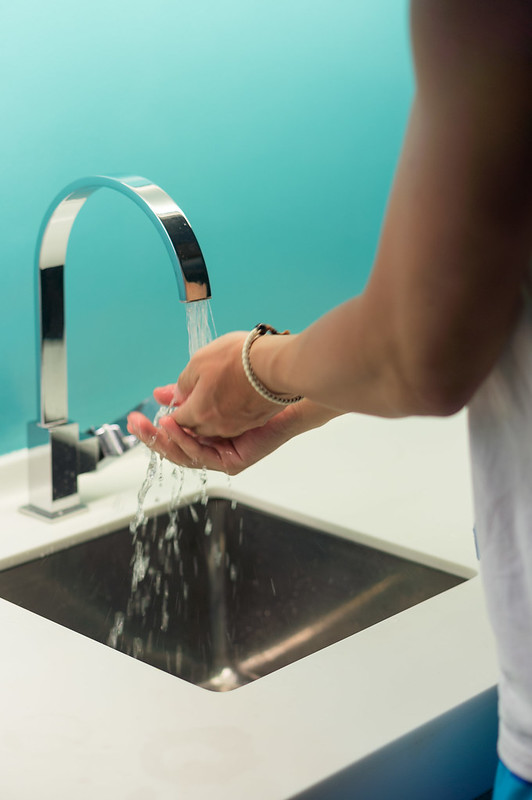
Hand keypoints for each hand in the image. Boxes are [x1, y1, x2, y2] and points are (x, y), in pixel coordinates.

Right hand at [127, 385, 307, 474]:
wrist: (281, 387)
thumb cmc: (250, 382)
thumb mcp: (209, 384)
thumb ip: (184, 392)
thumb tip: (159, 394)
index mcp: (206, 431)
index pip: (173, 437)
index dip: (153, 429)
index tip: (134, 418)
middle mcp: (213, 446)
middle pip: (175, 449)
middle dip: (151, 437)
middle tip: (132, 424)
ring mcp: (223, 456)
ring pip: (185, 455)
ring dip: (163, 440)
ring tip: (152, 425)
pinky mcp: (234, 462)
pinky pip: (202, 455)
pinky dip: (185, 441)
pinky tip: (173, 426)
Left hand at [168, 332, 282, 437]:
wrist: (279, 364)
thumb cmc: (239, 359)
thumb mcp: (200, 361)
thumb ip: (183, 383)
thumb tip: (174, 396)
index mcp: (199, 413)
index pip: (177, 421)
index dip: (171, 412)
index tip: (170, 403)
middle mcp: (217, 426)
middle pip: (194, 429)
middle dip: (186, 418)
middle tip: (183, 402)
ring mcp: (238, 426)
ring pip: (214, 428)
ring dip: (207, 416)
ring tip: (207, 398)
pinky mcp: (255, 421)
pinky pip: (233, 423)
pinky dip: (226, 414)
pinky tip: (227, 398)